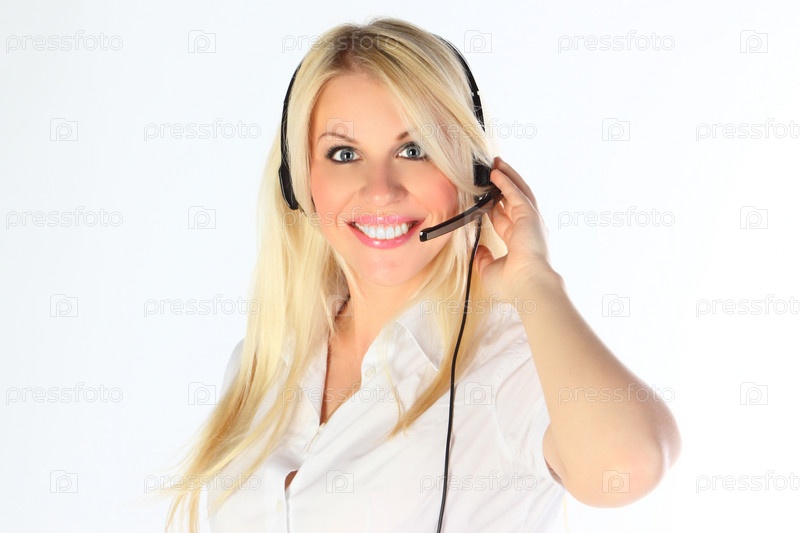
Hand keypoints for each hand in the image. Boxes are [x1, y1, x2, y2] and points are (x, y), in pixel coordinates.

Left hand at [474, 156, 557, 301]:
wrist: (529, 285)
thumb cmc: (513, 284)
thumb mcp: (490, 270)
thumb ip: (483, 258)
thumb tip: (478, 250)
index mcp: (519, 242)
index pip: (505, 220)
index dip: (494, 207)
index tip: (485, 198)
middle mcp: (527, 229)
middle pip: (513, 201)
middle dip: (503, 186)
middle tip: (493, 172)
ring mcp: (530, 221)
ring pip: (518, 191)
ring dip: (507, 176)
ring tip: (496, 163)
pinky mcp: (529, 215)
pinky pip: (516, 193)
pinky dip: (506, 181)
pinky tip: (496, 171)